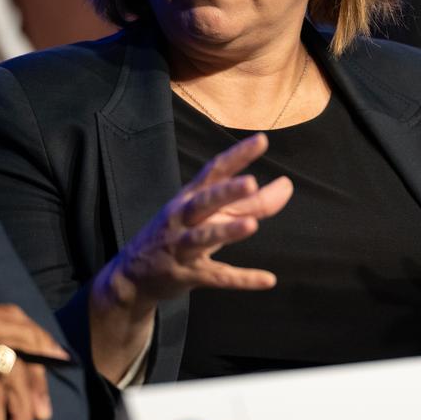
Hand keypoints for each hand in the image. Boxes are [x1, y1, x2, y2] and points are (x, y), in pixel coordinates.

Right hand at [97, 132, 293, 310]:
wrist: (133, 277)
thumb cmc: (180, 235)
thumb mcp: (210, 215)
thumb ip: (250, 202)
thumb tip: (287, 185)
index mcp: (189, 198)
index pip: (214, 171)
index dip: (237, 156)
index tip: (262, 140)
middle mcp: (182, 218)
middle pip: (204, 201)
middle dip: (225, 192)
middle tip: (250, 183)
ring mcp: (182, 247)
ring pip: (204, 237)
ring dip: (226, 231)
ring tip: (251, 225)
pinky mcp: (187, 275)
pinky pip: (217, 276)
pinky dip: (242, 279)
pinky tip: (268, 279)